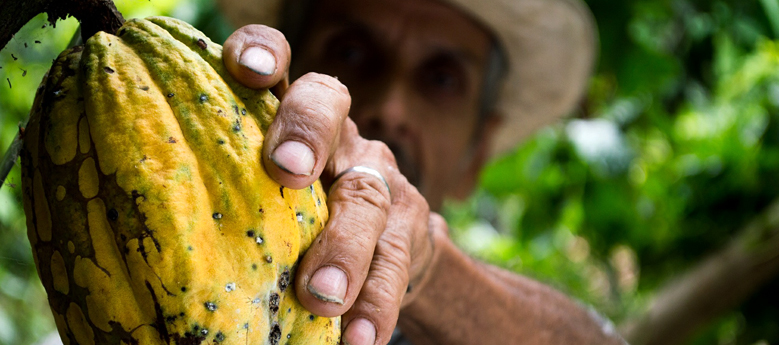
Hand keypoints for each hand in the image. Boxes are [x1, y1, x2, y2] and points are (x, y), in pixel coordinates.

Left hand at [224, 25, 439, 344]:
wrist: (388, 247)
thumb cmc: (298, 219)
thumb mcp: (263, 193)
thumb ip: (227, 191)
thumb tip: (139, 237)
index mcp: (291, 117)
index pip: (280, 63)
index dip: (264, 52)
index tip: (244, 69)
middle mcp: (339, 136)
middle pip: (329, 107)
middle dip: (307, 132)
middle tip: (285, 171)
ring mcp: (379, 179)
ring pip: (367, 197)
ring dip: (344, 247)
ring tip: (322, 297)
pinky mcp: (409, 230)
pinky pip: (396, 263)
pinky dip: (375, 303)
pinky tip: (357, 338)